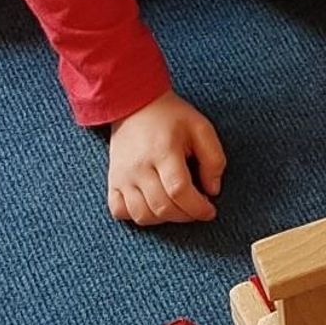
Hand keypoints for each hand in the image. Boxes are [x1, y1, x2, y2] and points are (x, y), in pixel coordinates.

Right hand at [107, 90, 225, 225]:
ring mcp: (122, 176)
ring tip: (179, 208)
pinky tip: (154, 208)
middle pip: (162, 207)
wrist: (134, 104)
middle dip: (186, 216)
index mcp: (163, 151)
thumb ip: (214, 159)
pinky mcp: (112, 180)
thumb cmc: (172, 117)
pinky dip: (138, 217)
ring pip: (142, 215)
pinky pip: (119, 211)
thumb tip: (213, 190)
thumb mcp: (201, 129)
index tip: (210, 211)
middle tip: (198, 209)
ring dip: (165, 219)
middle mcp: (139, 167)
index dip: (198, 207)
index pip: (179, 190)